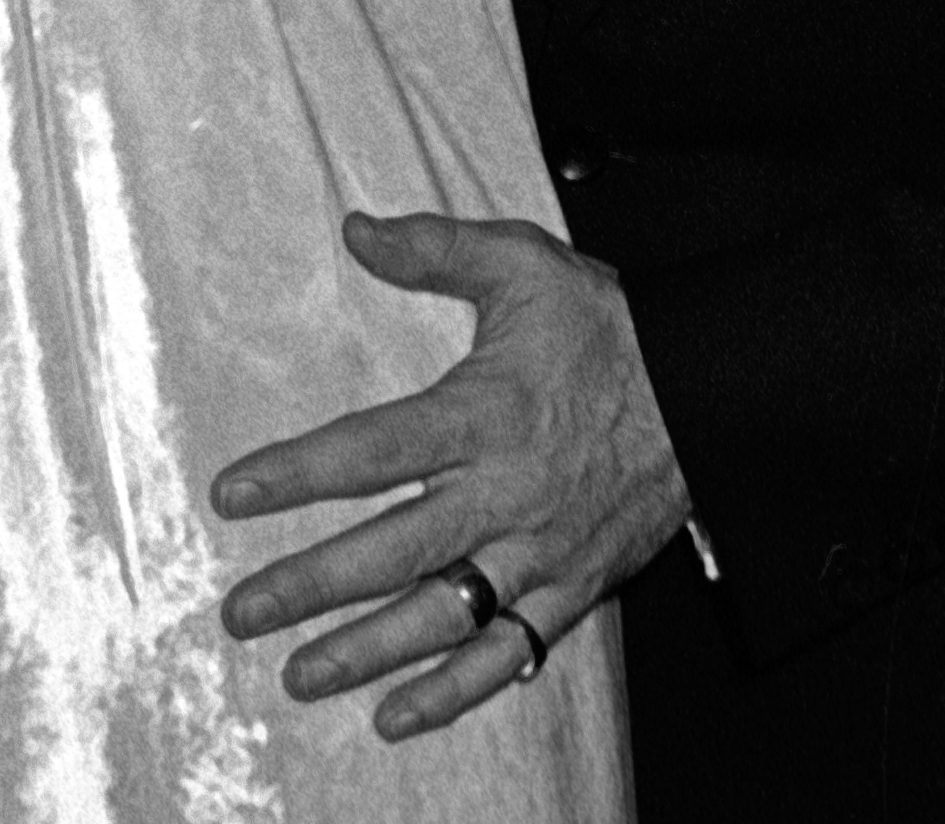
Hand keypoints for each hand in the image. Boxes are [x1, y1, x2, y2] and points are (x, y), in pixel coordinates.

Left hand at [210, 210, 689, 739]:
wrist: (711, 388)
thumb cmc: (608, 324)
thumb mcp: (522, 263)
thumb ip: (433, 248)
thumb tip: (357, 230)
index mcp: (482, 414)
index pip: (371, 451)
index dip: (297, 473)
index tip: (233, 493)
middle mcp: (504, 494)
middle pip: (391, 551)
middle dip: (310, 585)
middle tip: (240, 612)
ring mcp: (539, 551)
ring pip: (441, 617)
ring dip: (365, 651)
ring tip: (299, 674)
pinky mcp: (573, 587)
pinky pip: (509, 654)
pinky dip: (454, 692)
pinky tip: (397, 715)